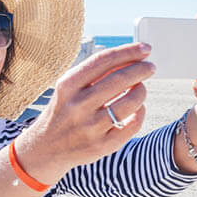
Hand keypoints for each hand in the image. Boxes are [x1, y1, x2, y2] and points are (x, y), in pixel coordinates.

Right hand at [21, 42, 154, 176]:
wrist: (46, 148)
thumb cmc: (65, 110)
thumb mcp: (69, 88)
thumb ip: (95, 73)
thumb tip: (131, 57)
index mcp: (68, 85)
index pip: (103, 61)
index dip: (128, 52)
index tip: (146, 48)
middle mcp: (77, 106)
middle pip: (120, 80)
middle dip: (141, 69)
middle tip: (150, 67)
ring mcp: (90, 128)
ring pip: (130, 103)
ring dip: (141, 91)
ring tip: (141, 88)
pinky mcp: (101, 147)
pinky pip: (132, 125)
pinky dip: (140, 113)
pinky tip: (138, 108)